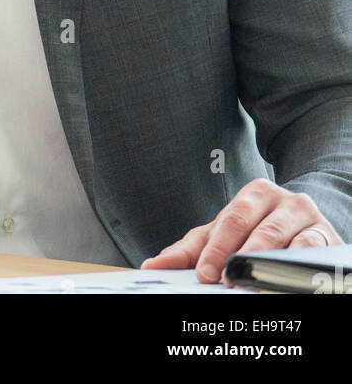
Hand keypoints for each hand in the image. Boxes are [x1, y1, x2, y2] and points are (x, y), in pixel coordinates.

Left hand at [140, 178, 341, 283]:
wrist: (309, 228)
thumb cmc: (259, 232)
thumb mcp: (225, 236)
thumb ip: (191, 250)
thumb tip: (152, 265)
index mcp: (255, 194)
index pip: (231, 220)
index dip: (217, 248)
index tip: (205, 274)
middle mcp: (285, 201)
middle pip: (260, 231)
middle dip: (242, 258)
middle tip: (228, 281)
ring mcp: (310, 221)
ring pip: (290, 245)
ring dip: (270, 269)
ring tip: (253, 287)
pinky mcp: (328, 242)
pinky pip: (313, 256)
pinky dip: (298, 271)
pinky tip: (284, 285)